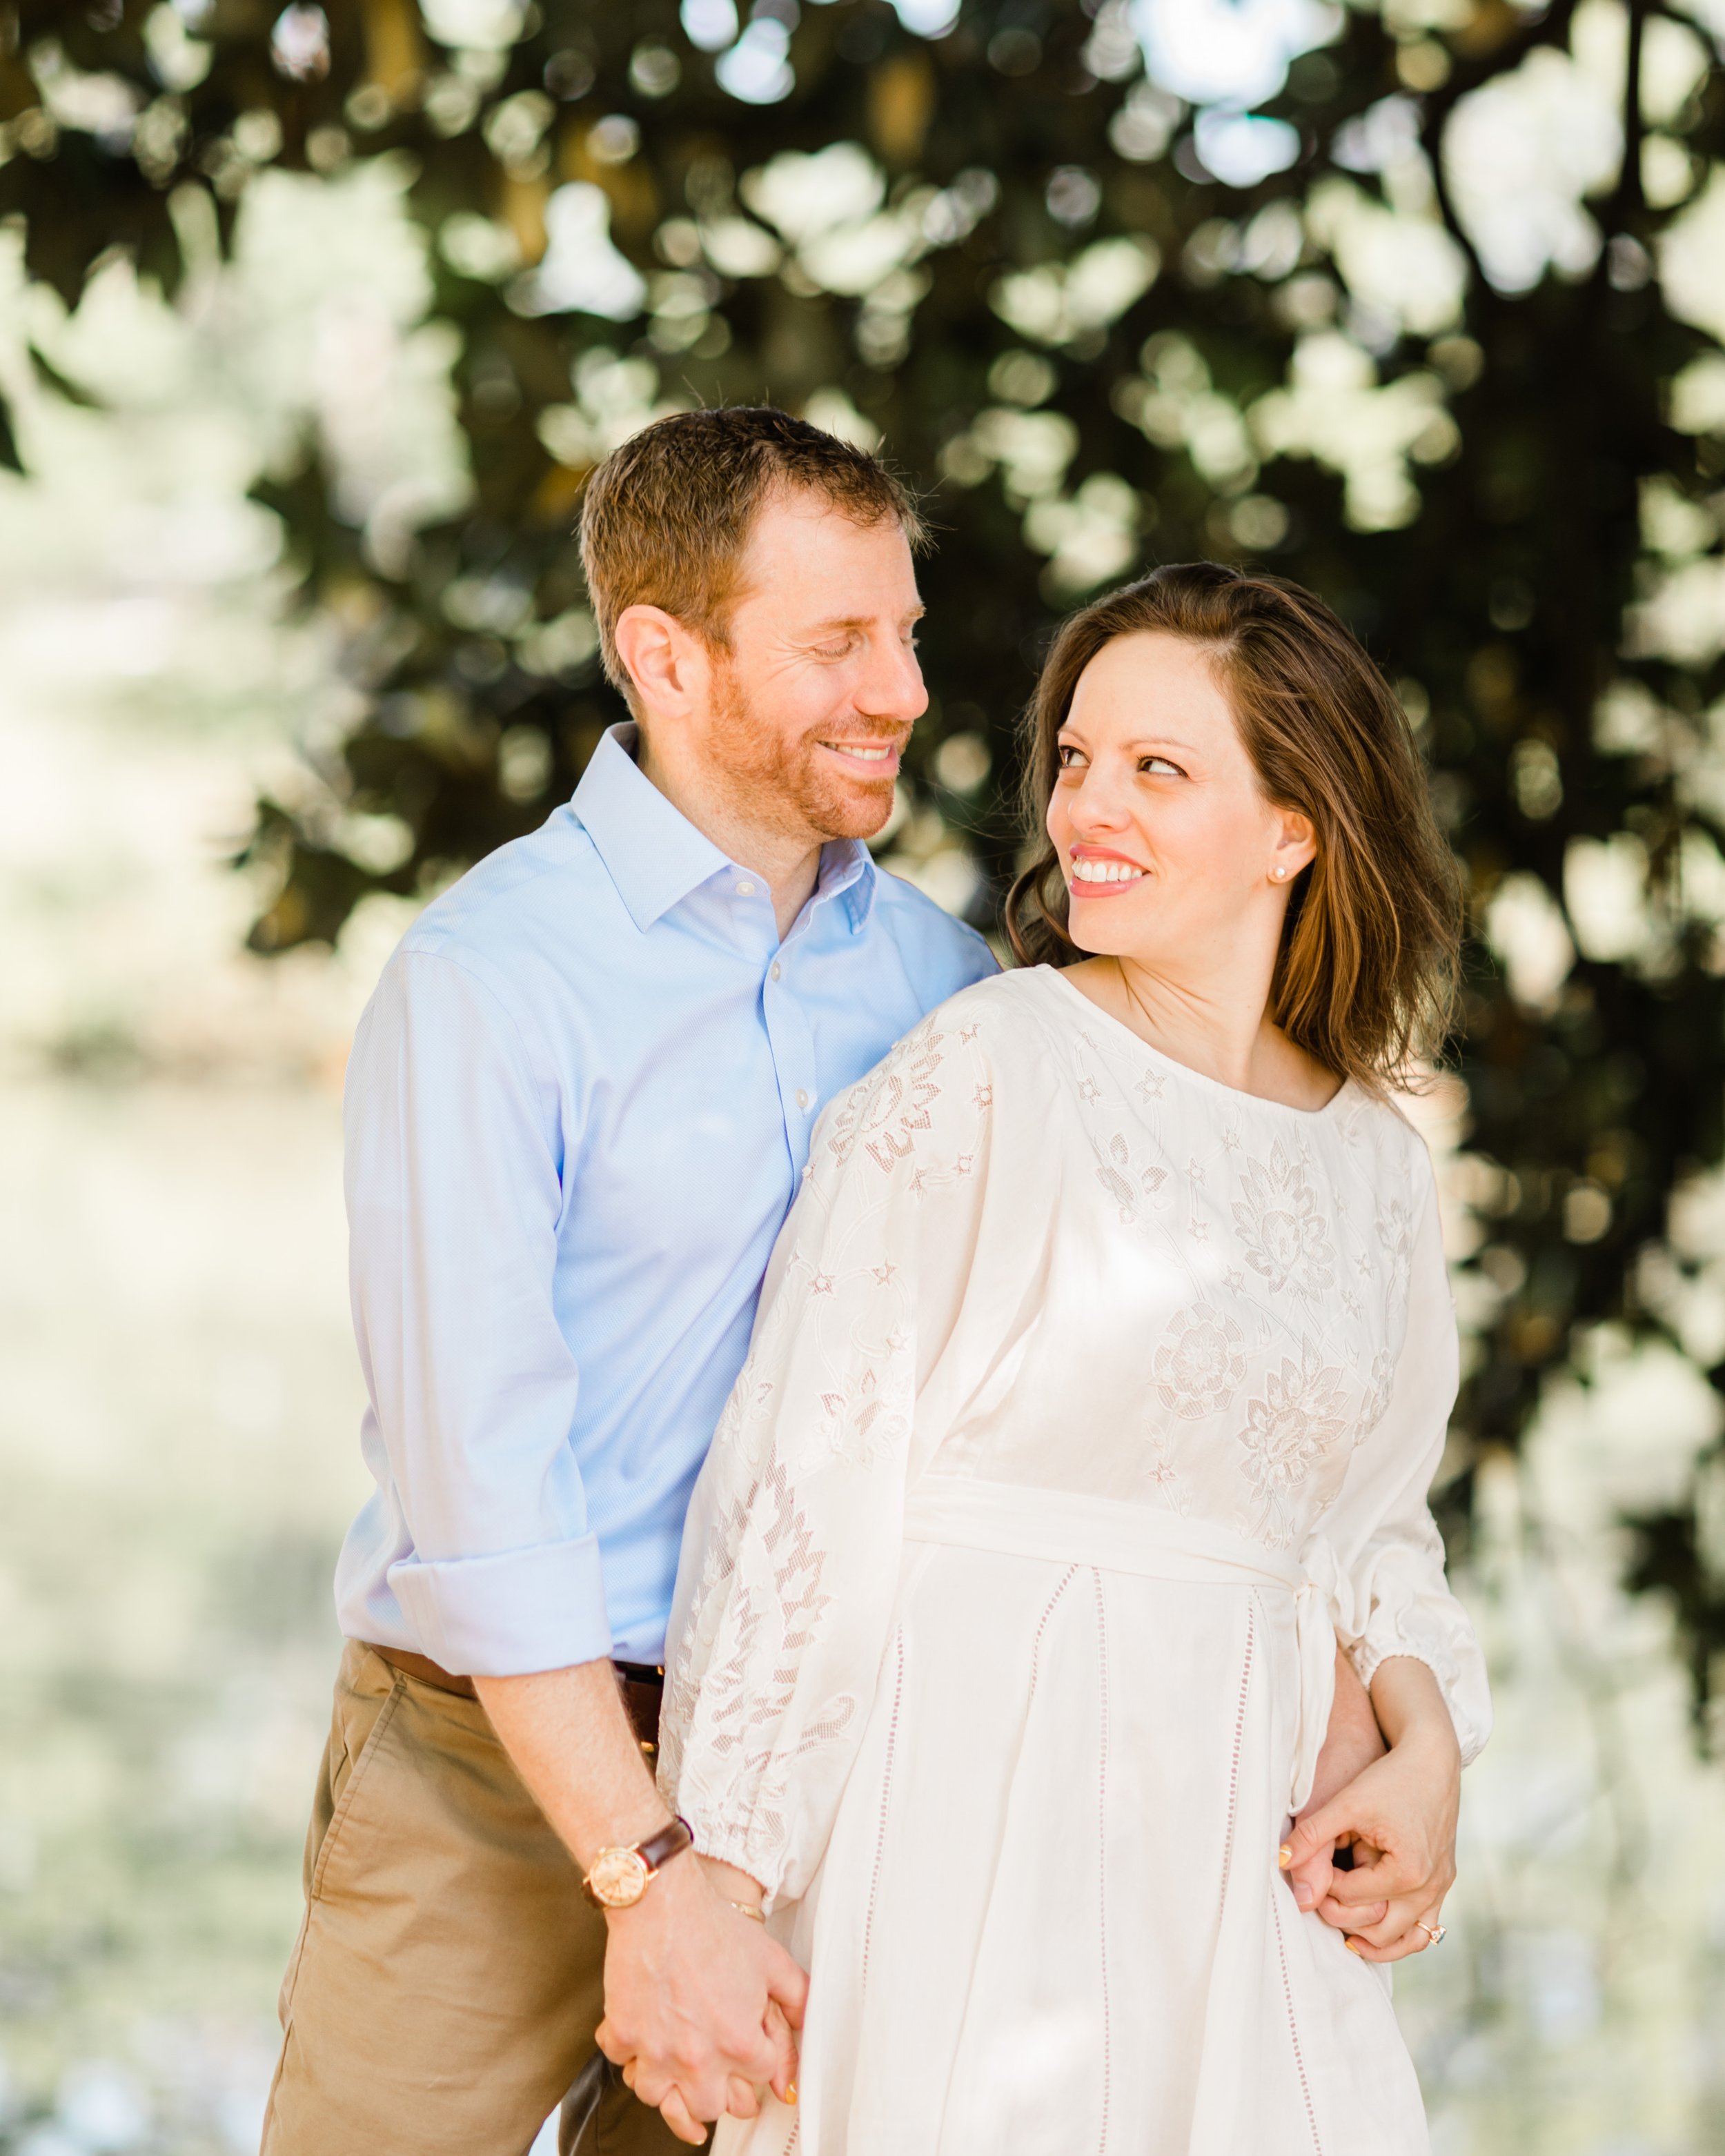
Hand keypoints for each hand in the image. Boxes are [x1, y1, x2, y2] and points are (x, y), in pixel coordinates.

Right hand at [597, 1849, 806, 2143]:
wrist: (663, 1902)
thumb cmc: (715, 1926)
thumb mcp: (772, 1960)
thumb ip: (798, 2000)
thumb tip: (804, 2031)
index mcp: (740, 2043)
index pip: (756, 2083)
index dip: (755, 2067)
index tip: (747, 2056)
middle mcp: (698, 2059)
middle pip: (707, 2109)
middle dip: (714, 2094)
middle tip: (712, 2076)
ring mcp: (657, 2052)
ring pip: (660, 2100)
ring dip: (667, 2087)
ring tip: (673, 2071)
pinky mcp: (622, 2036)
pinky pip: (624, 2065)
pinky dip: (630, 2056)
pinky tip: (640, 2041)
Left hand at [1280, 1656, 1460, 1962]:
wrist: (1432, 1758)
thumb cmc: (1390, 1777)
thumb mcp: (1347, 1803)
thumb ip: (1312, 1834)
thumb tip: (1278, 1861)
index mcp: (1407, 1871)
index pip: (1351, 1898)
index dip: (1324, 1886)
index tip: (1314, 1867)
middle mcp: (1430, 1887)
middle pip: (1380, 1930)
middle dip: (1346, 1919)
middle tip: (1323, 1899)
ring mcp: (1441, 1887)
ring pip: (1409, 1940)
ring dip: (1377, 1942)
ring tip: (1346, 1935)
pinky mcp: (1444, 1881)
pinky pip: (1426, 1927)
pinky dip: (1401, 1933)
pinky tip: (1373, 1923)